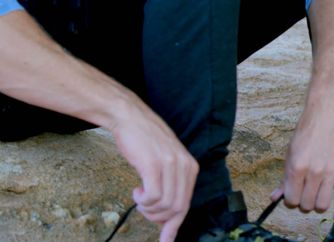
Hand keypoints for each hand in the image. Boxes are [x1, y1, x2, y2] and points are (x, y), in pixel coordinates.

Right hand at [108, 98, 198, 241]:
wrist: (129, 117)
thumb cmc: (144, 141)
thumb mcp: (165, 162)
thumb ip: (170, 185)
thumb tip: (168, 216)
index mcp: (190, 166)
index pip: (187, 204)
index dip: (174, 225)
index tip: (166, 239)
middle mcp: (185, 166)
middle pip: (177, 209)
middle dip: (158, 218)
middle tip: (144, 209)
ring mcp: (170, 165)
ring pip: (165, 206)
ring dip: (148, 209)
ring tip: (140, 196)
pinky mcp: (154, 165)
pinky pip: (154, 197)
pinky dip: (143, 201)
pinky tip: (137, 190)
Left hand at [271, 86, 333, 219]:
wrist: (329, 113)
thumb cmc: (308, 130)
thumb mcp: (291, 151)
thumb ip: (285, 176)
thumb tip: (276, 196)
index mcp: (297, 166)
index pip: (291, 199)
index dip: (290, 200)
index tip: (292, 195)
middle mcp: (314, 172)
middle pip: (306, 204)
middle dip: (303, 202)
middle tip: (304, 193)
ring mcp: (331, 173)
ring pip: (322, 205)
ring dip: (317, 204)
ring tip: (317, 196)